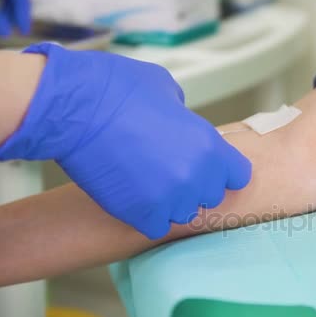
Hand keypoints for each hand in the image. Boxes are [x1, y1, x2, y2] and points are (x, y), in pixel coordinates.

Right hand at [0, 43, 251, 238]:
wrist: (76, 109)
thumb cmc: (120, 90)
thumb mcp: (169, 91)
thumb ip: (186, 118)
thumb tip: (183, 126)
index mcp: (211, 146)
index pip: (239, 175)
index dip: (223, 171)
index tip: (210, 168)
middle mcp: (197, 177)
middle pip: (211, 196)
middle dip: (195, 185)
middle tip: (171, 172)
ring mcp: (170, 199)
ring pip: (183, 213)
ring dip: (171, 202)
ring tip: (149, 183)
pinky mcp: (141, 214)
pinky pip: (156, 226)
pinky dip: (148, 216)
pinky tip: (136, 198)